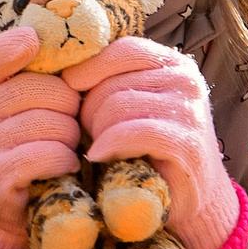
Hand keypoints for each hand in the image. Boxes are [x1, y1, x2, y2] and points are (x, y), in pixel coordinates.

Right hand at [0, 26, 85, 248]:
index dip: (16, 46)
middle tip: (68, 120)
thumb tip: (79, 41)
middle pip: (38, 89)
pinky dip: (64, 161)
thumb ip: (41, 73)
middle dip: (68, 105)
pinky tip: (63, 166)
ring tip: (64, 146)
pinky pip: (45, 155)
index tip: (35, 45)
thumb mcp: (29, 104)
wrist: (12, 204)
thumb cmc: (32, 142)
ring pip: (48, 123)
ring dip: (69, 137)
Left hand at [63, 36, 241, 248]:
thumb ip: (107, 80)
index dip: (87, 71)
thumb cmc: (148, 148)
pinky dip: (109, 146)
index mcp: (172, 63)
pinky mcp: (184, 142)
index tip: (70, 94)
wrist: (190, 197)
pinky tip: (101, 157)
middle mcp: (186, 80)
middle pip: (111, 81)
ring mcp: (188, 111)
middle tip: (91, 135)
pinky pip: (129, 131)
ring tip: (101, 148)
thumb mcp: (130, 105)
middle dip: (89, 110)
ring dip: (98, 131)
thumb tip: (57, 61)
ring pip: (116, 105)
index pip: (119, 50)